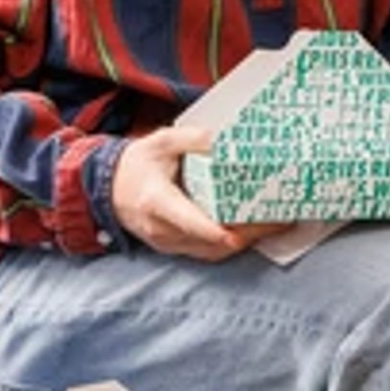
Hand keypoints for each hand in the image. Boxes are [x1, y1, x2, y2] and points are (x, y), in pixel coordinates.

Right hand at [106, 123, 278, 261]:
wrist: (106, 190)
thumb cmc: (136, 165)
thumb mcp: (160, 142)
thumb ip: (191, 138)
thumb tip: (223, 139)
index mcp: (157, 202)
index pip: (189, 222)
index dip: (215, 230)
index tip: (240, 232)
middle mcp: (163, 229)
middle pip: (211, 241)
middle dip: (248, 233)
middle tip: (282, 219)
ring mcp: (168, 243)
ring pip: (213, 251)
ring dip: (246, 240)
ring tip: (278, 224)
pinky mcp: (175, 247)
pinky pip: (208, 252)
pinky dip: (233, 243)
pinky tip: (256, 230)